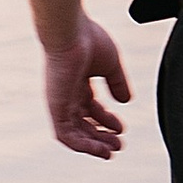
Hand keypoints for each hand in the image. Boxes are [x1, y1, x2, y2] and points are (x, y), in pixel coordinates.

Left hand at [40, 14, 130, 157]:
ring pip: (74, 133)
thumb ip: (118, 83)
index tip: (122, 128)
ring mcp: (60, 101)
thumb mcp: (110, 65)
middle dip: (101, 135)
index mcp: (77, 81)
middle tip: (118, 144)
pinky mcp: (56, 108)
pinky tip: (99, 150)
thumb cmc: (88, 39)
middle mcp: (67, 93)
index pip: (90, 106)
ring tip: (111, 152)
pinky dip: (83, 146)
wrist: (69, 31)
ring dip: (93, 144)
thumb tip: (126, 101)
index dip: (106, 120)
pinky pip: (66, 135)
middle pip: (82, 122)